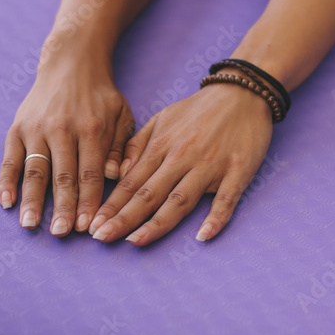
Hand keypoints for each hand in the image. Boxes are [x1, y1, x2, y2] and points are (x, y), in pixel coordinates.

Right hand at [0, 48, 134, 235]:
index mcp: (91, 129)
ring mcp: (37, 129)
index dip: (89, 201)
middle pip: (62, 176)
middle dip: (62, 208)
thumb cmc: (101, 96)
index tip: (89, 227)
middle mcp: (62, 129)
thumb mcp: (122, 115)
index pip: (90, 173)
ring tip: (30, 225)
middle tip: (61, 234)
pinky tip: (6, 202)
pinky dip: (6, 181)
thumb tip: (117, 176)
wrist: (70, 63)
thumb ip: (121, 147)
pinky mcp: (18, 127)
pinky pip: (10, 158)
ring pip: (34, 170)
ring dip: (32, 200)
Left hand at [88, 76, 272, 245]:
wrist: (242, 92)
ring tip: (136, 241)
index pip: (131, 182)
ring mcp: (210, 166)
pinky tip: (203, 236)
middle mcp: (182, 157)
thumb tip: (117, 173)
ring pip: (180, 200)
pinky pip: (227, 199)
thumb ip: (138, 145)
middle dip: (123, 218)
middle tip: (101, 238)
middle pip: (149, 194)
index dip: (112, 205)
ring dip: (157, 223)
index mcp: (162, 146)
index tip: (93, 225)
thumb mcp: (162, 118)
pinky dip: (216, 218)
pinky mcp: (238, 171)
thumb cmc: (199, 110)